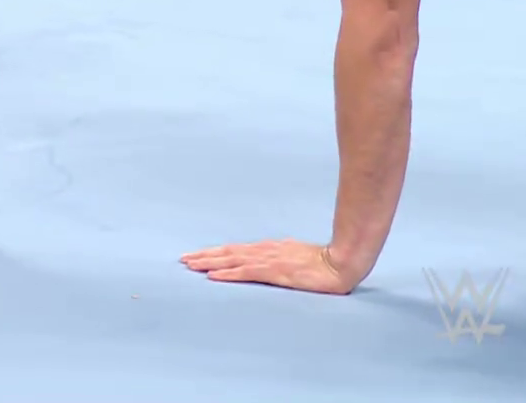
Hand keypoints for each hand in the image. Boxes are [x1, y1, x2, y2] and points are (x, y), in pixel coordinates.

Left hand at [181, 239, 362, 294]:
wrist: (341, 262)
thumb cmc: (322, 262)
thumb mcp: (295, 257)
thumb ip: (279, 258)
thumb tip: (266, 262)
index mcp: (269, 249)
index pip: (236, 250)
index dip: (215, 253)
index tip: (197, 255)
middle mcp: (264, 251)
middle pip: (228, 252)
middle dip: (205, 256)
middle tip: (184, 259)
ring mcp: (269, 260)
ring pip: (232, 260)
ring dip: (209, 262)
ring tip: (191, 265)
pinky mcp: (275, 271)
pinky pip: (246, 272)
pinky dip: (228, 273)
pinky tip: (214, 275)